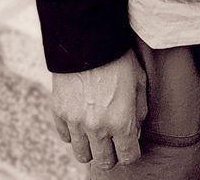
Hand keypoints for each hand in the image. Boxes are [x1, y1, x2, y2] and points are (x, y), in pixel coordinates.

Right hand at [51, 48, 147, 170]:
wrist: (88, 38)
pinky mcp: (59, 113)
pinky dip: (73, 133)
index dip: (131, 152)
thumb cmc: (118, 57)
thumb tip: (134, 131)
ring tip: (96, 131)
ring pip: (82, 155)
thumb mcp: (139, 81)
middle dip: (111, 153)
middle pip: (104, 161)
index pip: (128, 157)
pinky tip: (81, 118)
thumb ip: (139, 111)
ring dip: (91, 146)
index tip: (130, 143)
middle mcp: (98, 128)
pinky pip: (66, 137)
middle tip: (113, 139)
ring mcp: (76, 122)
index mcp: (121, 121)